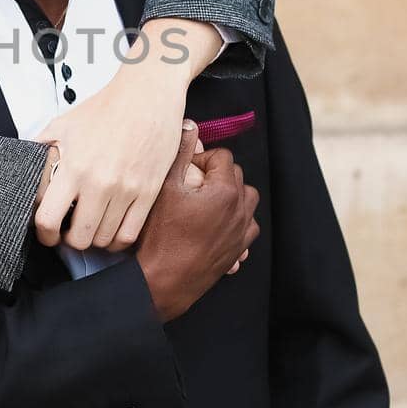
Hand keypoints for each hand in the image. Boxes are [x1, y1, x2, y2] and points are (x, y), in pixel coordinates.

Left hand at [33, 18, 222, 251]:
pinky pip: (130, 234)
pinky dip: (118, 240)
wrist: (147, 94)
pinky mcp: (149, 192)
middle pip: (79, 238)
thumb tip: (26, 171)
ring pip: (104, 240)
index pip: (48, 219)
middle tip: (72, 231)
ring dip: (96, 240)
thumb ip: (41, 151)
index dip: (45, 234)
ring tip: (93, 227)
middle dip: (72, 240)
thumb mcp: (62, 124)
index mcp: (72, 166)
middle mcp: (98, 183)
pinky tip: (113, 230)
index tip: (48, 234)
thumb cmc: (104, 108)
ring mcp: (126, 190)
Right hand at [135, 124, 259, 321]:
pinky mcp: (238, 251)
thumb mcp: (164, 187)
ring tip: (205, 202)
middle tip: (191, 184)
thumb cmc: (160, 234)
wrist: (162, 280)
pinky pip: (246, 227)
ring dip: (230, 196)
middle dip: (216, 175)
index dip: (202, 158)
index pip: (223, 157)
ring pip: (246, 202)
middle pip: (237, 177)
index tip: (184, 169)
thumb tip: (189, 126)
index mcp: (225, 191)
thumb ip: (180, 153)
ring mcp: (241, 233)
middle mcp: (240, 210)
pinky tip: (215, 224)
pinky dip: (235, 221)